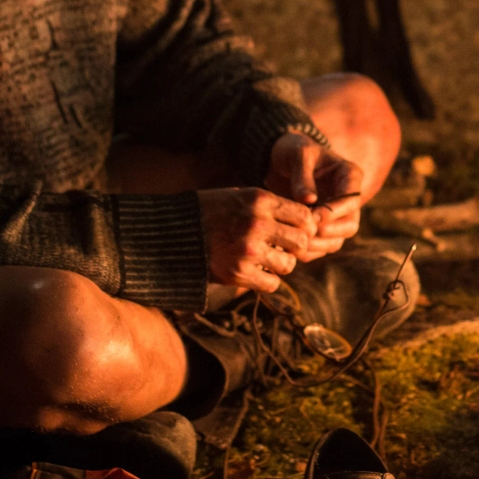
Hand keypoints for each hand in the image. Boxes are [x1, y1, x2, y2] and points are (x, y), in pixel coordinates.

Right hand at [199, 187, 319, 292]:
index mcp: (259, 199)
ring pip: (289, 265)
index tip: (298, 232)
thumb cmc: (206, 212)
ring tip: (268, 261)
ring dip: (281, 265)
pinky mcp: (238, 272)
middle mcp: (258, 223)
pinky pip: (272, 283)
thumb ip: (267, 205)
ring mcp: (248, 249)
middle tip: (285, 249)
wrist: (172, 233)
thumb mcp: (237, 195)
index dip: (306, 227)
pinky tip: (257, 273)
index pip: (304, 215)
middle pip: (301, 241)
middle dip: (296, 248)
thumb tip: (300, 217)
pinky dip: (267, 281)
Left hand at [264, 132, 361, 256]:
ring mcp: (337, 216)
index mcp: (350, 176)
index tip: (312, 216)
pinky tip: (291, 248)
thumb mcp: (298, 154)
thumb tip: (309, 200)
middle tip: (305, 232)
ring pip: (337, 240)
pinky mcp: (323, 228)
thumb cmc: (292, 151)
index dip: (334, 211)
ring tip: (296, 242)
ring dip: (318, 245)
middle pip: (350, 225)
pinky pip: (321, 246)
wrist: (279, 160)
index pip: (352, 200)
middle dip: (328, 232)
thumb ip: (303, 175)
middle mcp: (348, 199)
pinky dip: (309, 251)